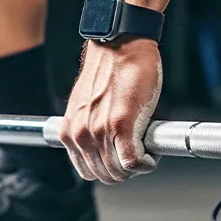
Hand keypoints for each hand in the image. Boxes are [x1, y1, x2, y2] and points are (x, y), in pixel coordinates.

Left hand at [59, 38, 161, 183]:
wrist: (120, 45)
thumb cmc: (110, 70)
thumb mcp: (86, 106)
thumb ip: (89, 127)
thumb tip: (104, 148)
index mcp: (70, 131)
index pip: (87, 171)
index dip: (108, 169)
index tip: (121, 160)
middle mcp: (81, 134)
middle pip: (105, 175)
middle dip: (125, 170)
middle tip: (138, 154)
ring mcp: (99, 132)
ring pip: (120, 172)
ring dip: (137, 166)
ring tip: (145, 149)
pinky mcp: (121, 126)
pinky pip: (133, 162)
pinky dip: (145, 163)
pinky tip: (151, 152)